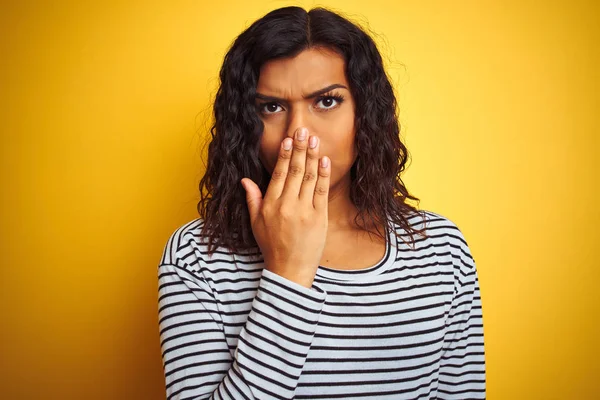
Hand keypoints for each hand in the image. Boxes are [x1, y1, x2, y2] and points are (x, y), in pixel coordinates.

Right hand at [241, 127, 330, 287]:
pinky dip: (323, 175)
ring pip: (308, 178)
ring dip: (312, 157)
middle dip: (299, 149)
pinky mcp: (319, 218)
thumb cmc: (272, 246)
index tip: (288, 140)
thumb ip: (253, 199)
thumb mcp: (256, 223)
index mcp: (270, 205)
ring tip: (314, 140)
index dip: (284, 155)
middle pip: (294, 172)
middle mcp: (286, 206)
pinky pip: (321, 192)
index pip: (278, 174)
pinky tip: (324, 161)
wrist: (289, 269)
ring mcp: (304, 212)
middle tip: (303, 131)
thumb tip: (245, 179)